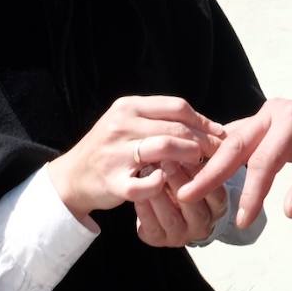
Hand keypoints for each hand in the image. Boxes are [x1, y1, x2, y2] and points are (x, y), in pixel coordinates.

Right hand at [46, 96, 223, 226]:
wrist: (71, 177)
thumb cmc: (109, 148)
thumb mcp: (128, 123)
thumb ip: (159, 120)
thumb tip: (206, 124)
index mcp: (128, 107)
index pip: (176, 107)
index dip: (203, 120)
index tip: (219, 132)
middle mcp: (121, 125)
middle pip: (175, 126)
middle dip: (204, 139)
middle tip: (220, 150)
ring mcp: (116, 153)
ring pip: (164, 147)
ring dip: (189, 155)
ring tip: (202, 164)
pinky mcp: (113, 181)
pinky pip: (146, 183)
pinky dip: (162, 183)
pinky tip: (169, 183)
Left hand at [134, 161, 227, 247]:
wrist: (165, 202)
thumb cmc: (186, 177)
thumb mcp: (200, 169)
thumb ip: (202, 158)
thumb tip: (200, 136)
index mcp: (217, 207)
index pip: (216, 194)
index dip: (202, 174)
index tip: (190, 153)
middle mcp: (202, 225)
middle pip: (195, 208)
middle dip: (180, 182)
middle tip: (166, 160)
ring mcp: (180, 235)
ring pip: (172, 218)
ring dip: (159, 194)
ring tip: (149, 172)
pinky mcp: (158, 239)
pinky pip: (151, 226)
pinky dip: (144, 208)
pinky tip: (138, 189)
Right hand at [176, 96, 291, 228]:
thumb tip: (289, 210)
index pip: (265, 161)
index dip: (252, 192)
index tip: (241, 220)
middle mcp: (273, 113)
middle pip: (236, 144)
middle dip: (211, 171)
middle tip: (187, 194)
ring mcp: (265, 114)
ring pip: (231, 139)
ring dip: (208, 161)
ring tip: (184, 183)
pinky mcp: (261, 121)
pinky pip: (235, 137)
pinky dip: (217, 153)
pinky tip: (199, 169)